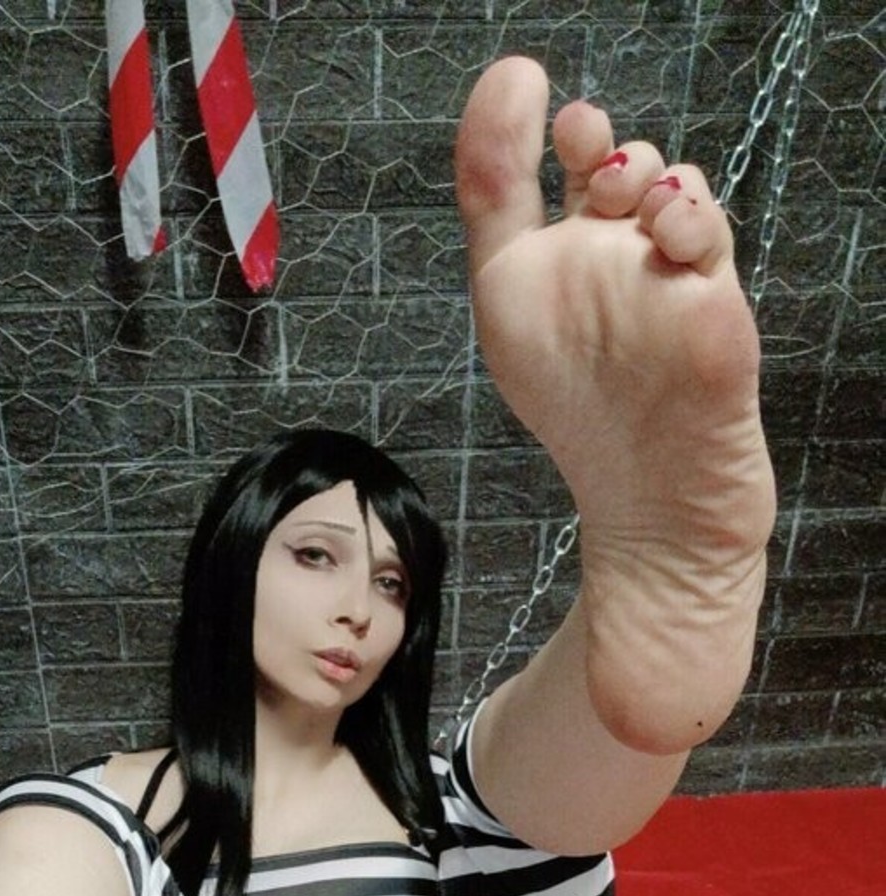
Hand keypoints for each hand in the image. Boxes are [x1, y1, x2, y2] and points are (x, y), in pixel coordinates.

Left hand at [456, 58, 775, 752]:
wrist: (653, 506)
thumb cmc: (577, 416)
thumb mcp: (507, 299)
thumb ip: (493, 202)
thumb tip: (498, 106)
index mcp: (538, 267)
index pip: (518, 170)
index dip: (514, 118)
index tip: (524, 81)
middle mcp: (600, 262)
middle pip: (602, 164)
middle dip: (594, 142)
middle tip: (584, 151)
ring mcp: (659, 276)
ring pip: (662, 183)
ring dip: (642, 175)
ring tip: (625, 206)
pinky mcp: (710, 295)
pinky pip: (704, 227)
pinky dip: (687, 215)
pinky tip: (667, 235)